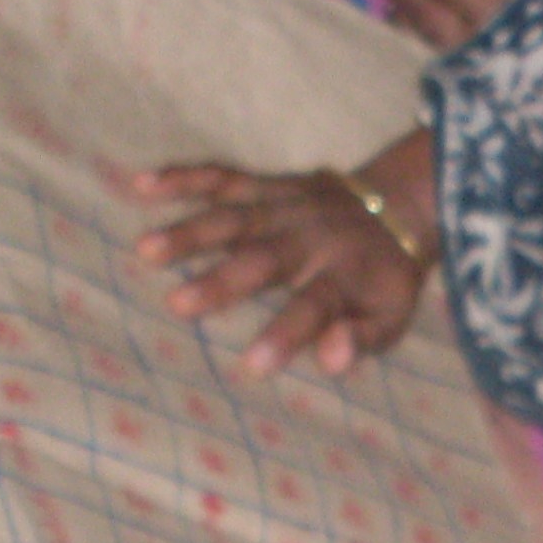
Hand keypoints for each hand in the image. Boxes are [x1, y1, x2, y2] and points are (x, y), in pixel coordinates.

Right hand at [128, 135, 434, 378]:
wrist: (399, 206)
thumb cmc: (383, 282)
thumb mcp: (390, 320)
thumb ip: (360, 341)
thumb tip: (329, 361)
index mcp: (344, 279)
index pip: (314, 309)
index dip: (286, 335)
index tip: (252, 365)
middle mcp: (311, 239)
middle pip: (265, 259)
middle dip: (222, 281)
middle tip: (176, 304)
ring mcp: (285, 207)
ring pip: (235, 216)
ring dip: (190, 230)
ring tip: (145, 248)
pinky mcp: (266, 184)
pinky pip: (224, 177)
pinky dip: (184, 176)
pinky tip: (142, 184)